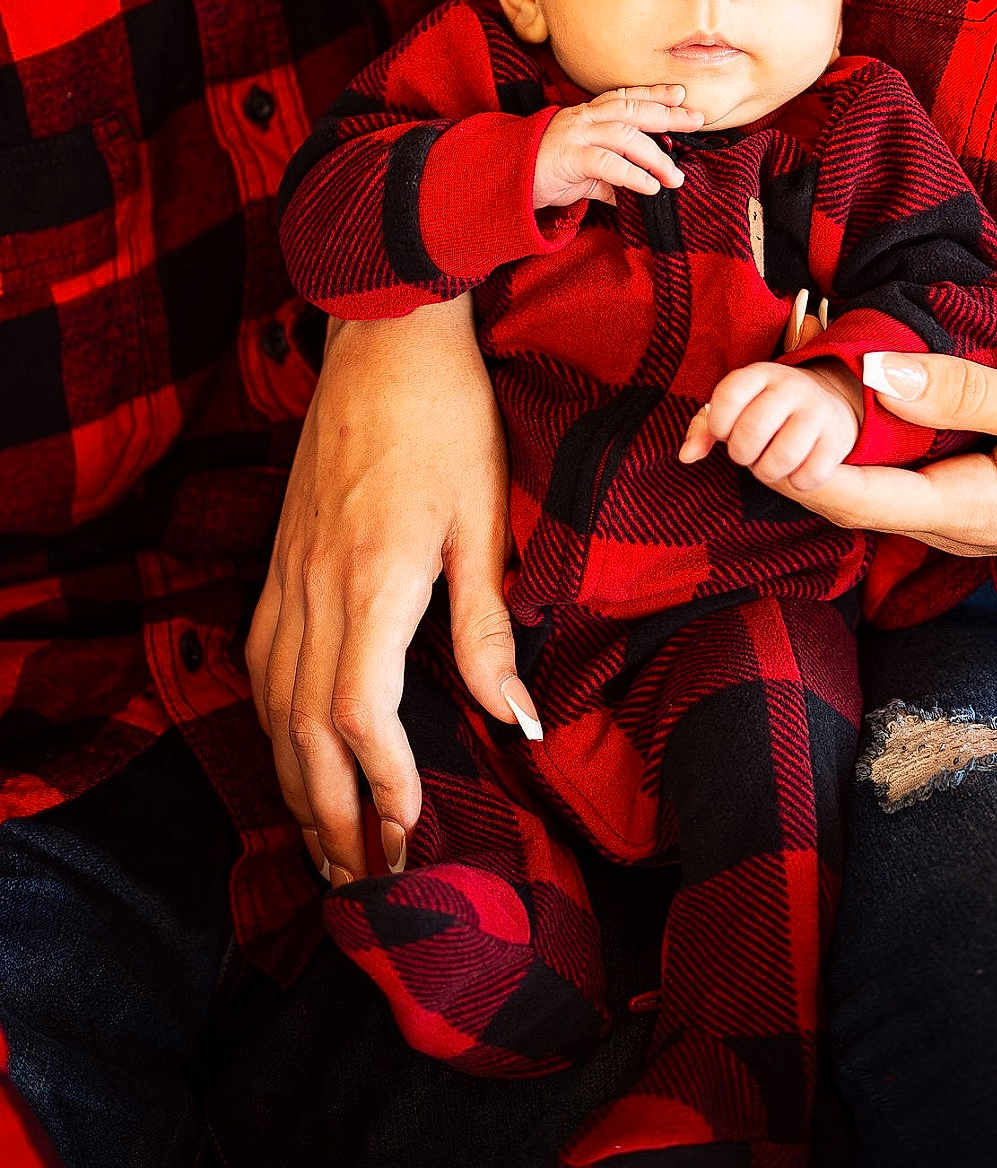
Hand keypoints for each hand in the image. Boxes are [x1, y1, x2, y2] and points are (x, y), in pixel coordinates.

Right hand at [245, 296, 536, 887]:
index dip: (383, 788)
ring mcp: (287, 572)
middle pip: (305, 730)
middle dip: (332, 813)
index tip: (410, 832)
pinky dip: (272, 720)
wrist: (384, 336)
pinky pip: (260, 658)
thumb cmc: (450, 419)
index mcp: (373, 583)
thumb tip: (520, 720)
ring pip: (271, 702)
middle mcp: (315, 589)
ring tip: (323, 839)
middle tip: (363, 876)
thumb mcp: (485, 520)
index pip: (360, 718)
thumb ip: (488, 628)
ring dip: (294, 778)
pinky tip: (291, 746)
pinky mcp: (279, 556)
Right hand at [533, 85, 703, 208]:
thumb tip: (631, 194)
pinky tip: (649, 187)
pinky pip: (607, 163)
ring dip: (655, 156)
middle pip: (632, 110)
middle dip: (666, 114)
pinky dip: (632, 175)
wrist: (505, 181)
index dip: (654, 94)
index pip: (626, 98)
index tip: (680, 94)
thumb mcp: (583, 175)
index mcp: (587, 116)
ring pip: (625, 135)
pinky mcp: (569, 157)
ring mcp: (576, 135)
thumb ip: (609, 180)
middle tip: (695, 120)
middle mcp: (584, 119)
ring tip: (674, 177)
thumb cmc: (544, 174)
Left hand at [679, 359, 863, 490]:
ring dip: (767, 472)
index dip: (718, 424)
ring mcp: (818, 411)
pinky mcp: (836, 440)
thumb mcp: (736, 406)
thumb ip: (704, 428)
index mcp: (760, 374)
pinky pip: (809, 475)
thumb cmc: (766, 410)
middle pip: (752, 430)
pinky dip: (796, 482)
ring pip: (782, 456)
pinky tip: (795, 470)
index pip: (728, 395)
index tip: (724, 431)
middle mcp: (791, 387)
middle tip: (747, 453)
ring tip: (769, 463)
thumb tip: (686, 456)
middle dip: (741, 453)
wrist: (826, 404)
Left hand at [747, 350, 996, 557]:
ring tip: (765, 413)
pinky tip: (827, 422)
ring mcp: (953, 523)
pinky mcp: (958, 505)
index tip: (755, 429)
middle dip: (788, 463)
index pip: (856, 499)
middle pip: (846, 502)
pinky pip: (889, 487)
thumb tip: (880, 372)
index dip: (796, 469)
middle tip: (736, 417)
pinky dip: (850, 456)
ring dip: (813, 459)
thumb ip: (965, 391)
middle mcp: (949, 529)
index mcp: (967, 512)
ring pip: (864, 496)